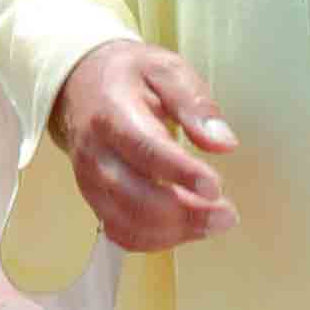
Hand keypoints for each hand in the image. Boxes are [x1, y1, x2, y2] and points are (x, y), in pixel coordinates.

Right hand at [53, 40, 236, 250]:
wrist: (81, 83)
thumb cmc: (131, 76)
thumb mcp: (166, 69)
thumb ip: (195, 103)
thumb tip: (223, 144)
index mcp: (112, 113)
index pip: (145, 149)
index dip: (181, 172)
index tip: (215, 186)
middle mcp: (95, 152)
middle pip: (135, 196)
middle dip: (185, 213)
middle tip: (227, 214)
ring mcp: (90, 180)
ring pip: (128, 222)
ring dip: (175, 232)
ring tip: (214, 222)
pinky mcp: (94, 199)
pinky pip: (121, 231)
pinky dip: (155, 240)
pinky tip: (186, 229)